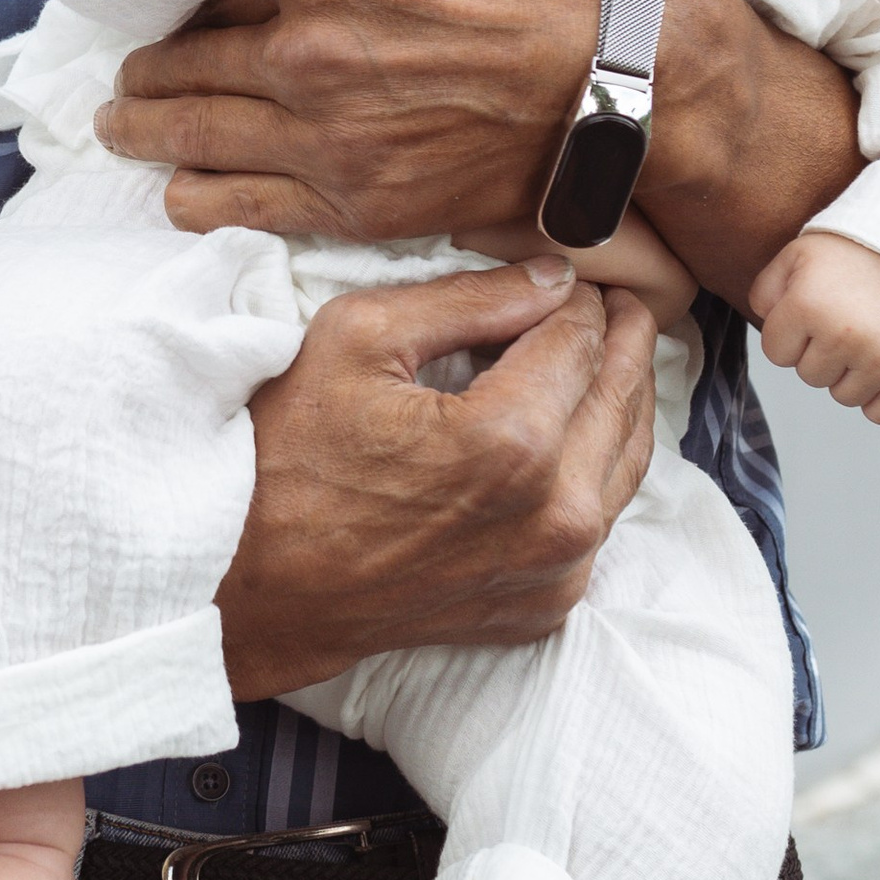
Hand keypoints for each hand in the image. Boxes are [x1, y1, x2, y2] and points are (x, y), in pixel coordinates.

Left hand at [98, 0, 864, 299]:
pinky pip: (238, 204)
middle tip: (121, 78)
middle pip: (186, 62)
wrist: (612, 75)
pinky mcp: (352, 201)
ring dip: (145, 131)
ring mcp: (323, 133)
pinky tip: (176, 192)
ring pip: (192, 136)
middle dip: (144, 72)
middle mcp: (304, 50)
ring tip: (121, 126)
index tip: (163, 7)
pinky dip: (194, 198)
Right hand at [218, 262, 656, 691]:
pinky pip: (602, 521)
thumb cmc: (285, 456)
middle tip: (618, 300)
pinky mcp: (545, 605)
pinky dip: (601, 468)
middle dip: (622, 337)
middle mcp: (553, 514)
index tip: (571, 275)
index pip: (580, 338)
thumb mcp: (360, 337)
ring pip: (628, 461)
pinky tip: (576, 432)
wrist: (251, 585)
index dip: (579, 296)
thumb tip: (553, 278)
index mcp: (512, 440)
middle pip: (621, 396)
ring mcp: (555, 570)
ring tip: (608, 353)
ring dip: (622, 398)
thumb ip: (470, 299)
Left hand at [751, 233, 879, 425]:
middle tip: (846, 318)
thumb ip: (765, 290)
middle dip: (820, 352)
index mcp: (807, 306)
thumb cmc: (852, 254)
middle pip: (809, 376)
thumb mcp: (797, 254)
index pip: (776, 353)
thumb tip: (764, 322)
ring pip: (843, 396)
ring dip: (849, 374)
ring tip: (867, 335)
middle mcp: (843, 336)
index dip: (789, 333)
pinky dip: (879, 399)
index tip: (812, 310)